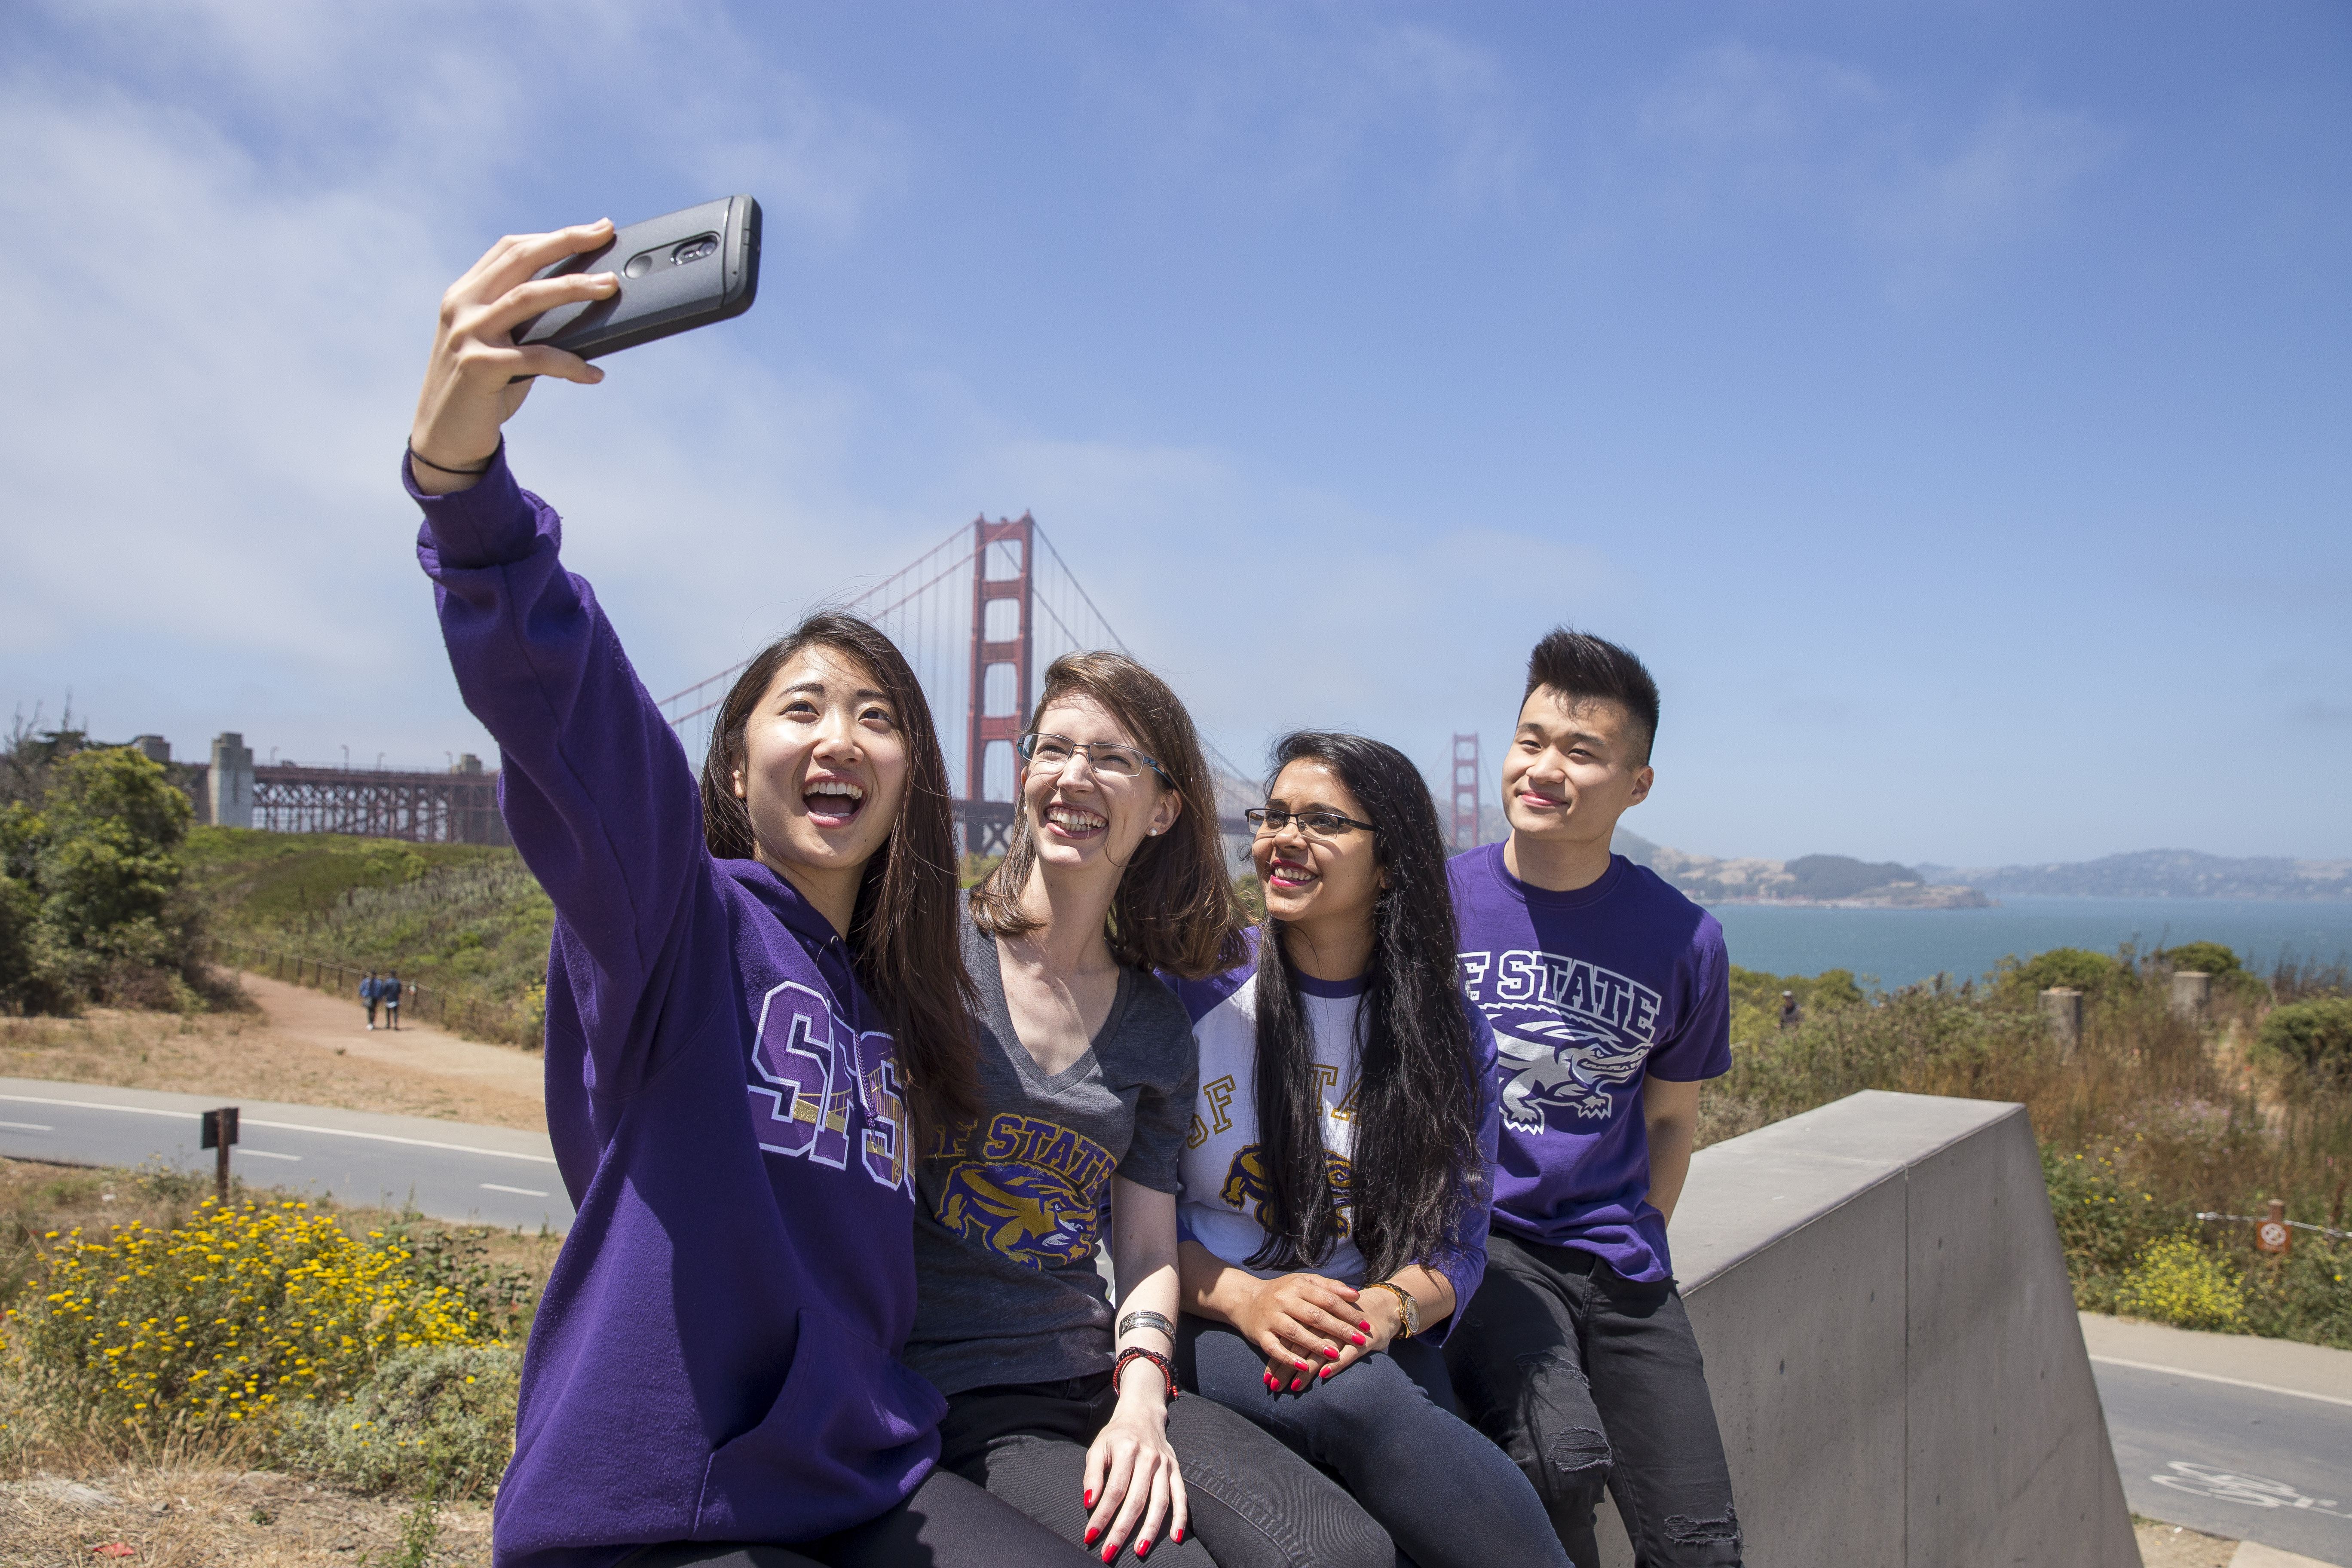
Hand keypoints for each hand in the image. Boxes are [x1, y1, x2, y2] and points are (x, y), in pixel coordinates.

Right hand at [407, 220, 619, 491]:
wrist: (444, 437)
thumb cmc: (481, 389)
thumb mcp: (499, 345)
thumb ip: (526, 324)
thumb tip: (584, 307)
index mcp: (465, 294)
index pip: (510, 250)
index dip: (552, 236)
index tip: (592, 229)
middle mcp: (462, 306)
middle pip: (520, 261)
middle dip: (566, 243)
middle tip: (605, 235)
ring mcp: (467, 334)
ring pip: (527, 298)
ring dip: (573, 288)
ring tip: (610, 287)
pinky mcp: (478, 366)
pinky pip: (536, 358)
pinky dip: (570, 364)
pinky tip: (594, 374)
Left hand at [1081, 1384, 1188, 1560]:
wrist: (1142, 1415)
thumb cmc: (1115, 1437)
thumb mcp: (1097, 1449)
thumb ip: (1092, 1475)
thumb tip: (1090, 1503)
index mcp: (1127, 1450)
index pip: (1114, 1490)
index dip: (1102, 1515)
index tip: (1090, 1535)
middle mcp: (1149, 1458)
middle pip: (1136, 1500)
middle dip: (1122, 1529)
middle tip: (1109, 1552)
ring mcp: (1165, 1465)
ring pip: (1160, 1502)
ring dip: (1150, 1529)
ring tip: (1139, 1550)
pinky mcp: (1176, 1470)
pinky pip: (1181, 1496)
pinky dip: (1181, 1518)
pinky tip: (1176, 1537)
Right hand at [1235, 1272, 1367, 1393]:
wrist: (1244, 1299)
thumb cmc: (1282, 1292)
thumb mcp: (1303, 1282)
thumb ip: (1329, 1287)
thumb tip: (1355, 1295)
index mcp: (1297, 1286)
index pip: (1327, 1299)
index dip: (1348, 1312)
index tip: (1365, 1324)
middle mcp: (1284, 1300)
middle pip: (1315, 1316)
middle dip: (1340, 1329)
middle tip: (1360, 1340)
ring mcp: (1271, 1318)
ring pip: (1296, 1332)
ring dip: (1316, 1344)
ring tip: (1336, 1354)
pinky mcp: (1260, 1334)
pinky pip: (1274, 1348)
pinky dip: (1289, 1358)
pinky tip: (1304, 1367)